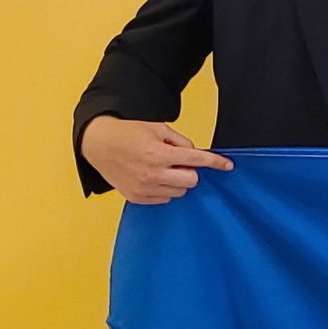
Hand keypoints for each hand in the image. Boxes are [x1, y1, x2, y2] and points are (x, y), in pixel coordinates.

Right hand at [80, 116, 232, 203]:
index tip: (228, 165)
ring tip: (162, 168)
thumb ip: (181, 142)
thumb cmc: (129, 134)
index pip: (196, 160)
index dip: (215, 162)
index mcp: (158, 153)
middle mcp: (152, 173)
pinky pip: (165, 199)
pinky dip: (165, 189)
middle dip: (190, 171)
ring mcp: (144, 188)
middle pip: (191, 181)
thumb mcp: (158, 128)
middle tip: (178, 162)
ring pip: (179, 192)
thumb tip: (196, 155)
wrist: (99, 145)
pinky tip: (153, 178)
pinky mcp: (137, 197)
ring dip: (177, 181)